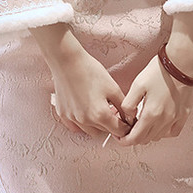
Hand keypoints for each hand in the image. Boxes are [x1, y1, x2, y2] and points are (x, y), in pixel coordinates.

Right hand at [31, 24, 131, 138]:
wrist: (67, 61)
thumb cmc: (90, 71)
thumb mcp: (113, 87)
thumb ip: (123, 106)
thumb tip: (129, 118)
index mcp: (100, 114)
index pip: (119, 131)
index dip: (126, 126)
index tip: (127, 120)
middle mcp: (85, 121)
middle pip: (105, 131)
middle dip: (112, 124)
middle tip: (114, 111)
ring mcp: (72, 119)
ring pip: (90, 131)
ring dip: (98, 125)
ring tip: (100, 109)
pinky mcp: (63, 114)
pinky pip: (75, 126)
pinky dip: (83, 123)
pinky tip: (86, 111)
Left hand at [116, 53, 192, 146]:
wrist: (182, 63)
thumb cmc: (159, 71)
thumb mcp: (137, 84)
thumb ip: (129, 104)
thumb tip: (127, 117)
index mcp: (151, 114)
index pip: (135, 138)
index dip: (125, 140)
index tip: (119, 136)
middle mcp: (164, 120)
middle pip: (146, 140)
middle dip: (135, 137)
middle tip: (129, 127)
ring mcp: (175, 119)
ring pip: (158, 137)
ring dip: (148, 134)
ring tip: (142, 122)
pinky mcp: (184, 114)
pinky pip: (173, 132)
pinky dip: (164, 132)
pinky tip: (159, 124)